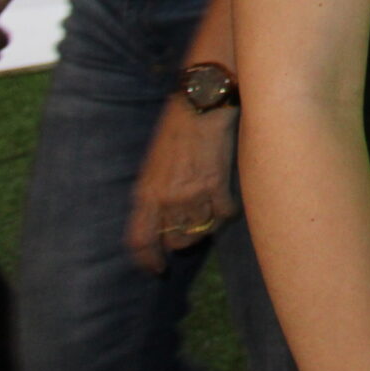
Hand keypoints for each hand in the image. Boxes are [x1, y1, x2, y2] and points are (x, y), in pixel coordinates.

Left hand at [127, 100, 240, 273]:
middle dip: (184, 242)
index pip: (139, 240)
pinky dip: (229, 212)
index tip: (158, 268)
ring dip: (208, 226)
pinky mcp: (216, 184)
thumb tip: (164, 217)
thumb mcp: (153, 163)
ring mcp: (191, 193)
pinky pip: (224, 214)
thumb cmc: (175, 128)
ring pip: (201, 230)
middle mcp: (165, 198)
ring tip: (213, 213)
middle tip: (194, 233)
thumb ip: (155, 192)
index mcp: (145, 193)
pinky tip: (230, 203)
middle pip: (174, 241)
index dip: (148, 260)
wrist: (200, 102)